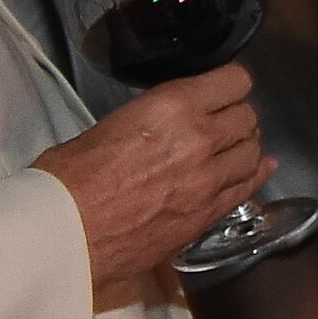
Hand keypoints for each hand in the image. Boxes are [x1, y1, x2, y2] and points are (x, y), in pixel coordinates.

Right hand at [31, 66, 268, 306]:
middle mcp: (200, 139)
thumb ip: (151, 119)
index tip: (222, 90)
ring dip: (244, 147)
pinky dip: (254, 176)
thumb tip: (163, 125)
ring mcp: (208, 180)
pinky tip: (257, 169)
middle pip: (247, 117)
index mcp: (173, 107)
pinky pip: (247, 188)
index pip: (235, 81)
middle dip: (236, 117)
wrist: (60, 237)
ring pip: (253, 152)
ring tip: (231, 148)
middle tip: (222, 123)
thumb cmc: (66, 181)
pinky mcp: (206, 216)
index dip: (230, 84)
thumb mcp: (107, 127)